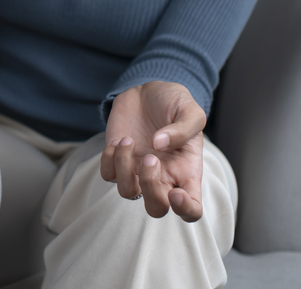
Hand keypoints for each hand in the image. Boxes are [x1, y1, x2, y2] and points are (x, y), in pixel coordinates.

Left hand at [100, 81, 205, 221]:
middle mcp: (163, 176)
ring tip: (129, 140)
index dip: (185, 210)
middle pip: (156, 209)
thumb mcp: (190, 110)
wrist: (148, 91)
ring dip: (124, 169)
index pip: (192, 209)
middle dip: (150, 189)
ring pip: (127, 193)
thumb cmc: (174, 103)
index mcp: (187, 171)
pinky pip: (108, 175)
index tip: (175, 193)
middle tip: (150, 159)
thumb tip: (160, 144)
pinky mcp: (118, 159)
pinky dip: (108, 160)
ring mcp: (138, 170)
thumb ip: (183, 128)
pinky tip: (118, 140)